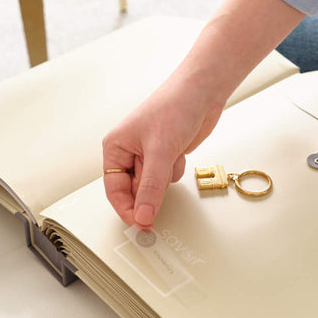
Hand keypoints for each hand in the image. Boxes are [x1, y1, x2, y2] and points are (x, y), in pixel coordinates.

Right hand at [102, 74, 224, 227]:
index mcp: (116, 147)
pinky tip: (179, 153)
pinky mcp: (166, 155)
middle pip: (134, 191)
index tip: (140, 224)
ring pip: (153, 186)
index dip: (127, 208)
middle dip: (150, 191)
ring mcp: (149, 154)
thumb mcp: (160, 152)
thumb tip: (143, 215)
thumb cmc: (174, 106)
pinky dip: (175, 170)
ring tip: (171, 158)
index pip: (114, 189)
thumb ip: (150, 188)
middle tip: (160, 196)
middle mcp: (129, 152)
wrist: (202, 92)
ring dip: (165, 179)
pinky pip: (168, 178)